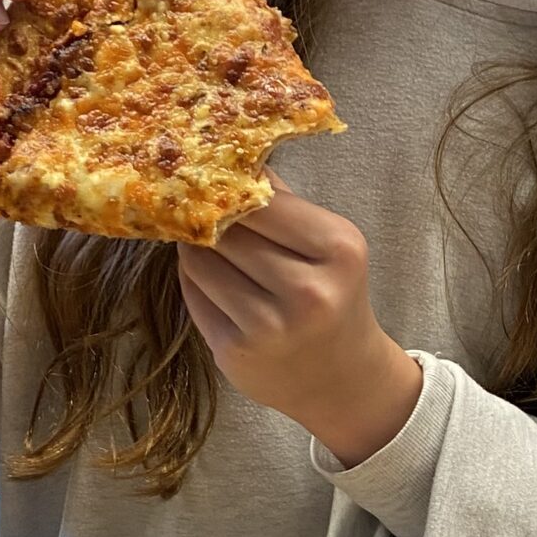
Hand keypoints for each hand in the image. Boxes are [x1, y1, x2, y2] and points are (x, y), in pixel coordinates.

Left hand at [177, 180, 422, 467]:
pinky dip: (193, 278)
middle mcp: (308, 291)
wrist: (343, 379)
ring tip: (203, 240)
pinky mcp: (235, 353)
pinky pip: (194, 295)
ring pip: (200, 262)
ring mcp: (269, 327)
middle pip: (227, 231)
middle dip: (209, 217)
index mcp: (339, 250)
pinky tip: (208, 275)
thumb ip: (285, 204)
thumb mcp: (331, 246)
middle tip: (197, 205)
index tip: (217, 178)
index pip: (262, 201)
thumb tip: (232, 157)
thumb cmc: (335, 297)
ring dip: (194, 246)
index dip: (232, 188)